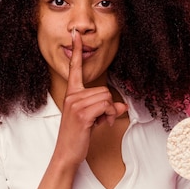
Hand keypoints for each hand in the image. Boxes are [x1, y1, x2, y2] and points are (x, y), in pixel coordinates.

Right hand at [53, 29, 126, 165]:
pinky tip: (100, 126)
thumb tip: (122, 106)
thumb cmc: (77, 136)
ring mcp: (76, 105)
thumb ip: (105, 109)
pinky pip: (106, 107)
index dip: (76, 51)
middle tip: (100, 119)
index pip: (74, 68)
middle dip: (107, 106)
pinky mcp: (82, 114)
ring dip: (108, 113)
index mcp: (72, 94)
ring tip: (98, 123)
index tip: (76, 35)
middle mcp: (72, 96)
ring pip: (107, 98)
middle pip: (104, 90)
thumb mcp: (92, 119)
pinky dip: (108, 117)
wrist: (67, 153)